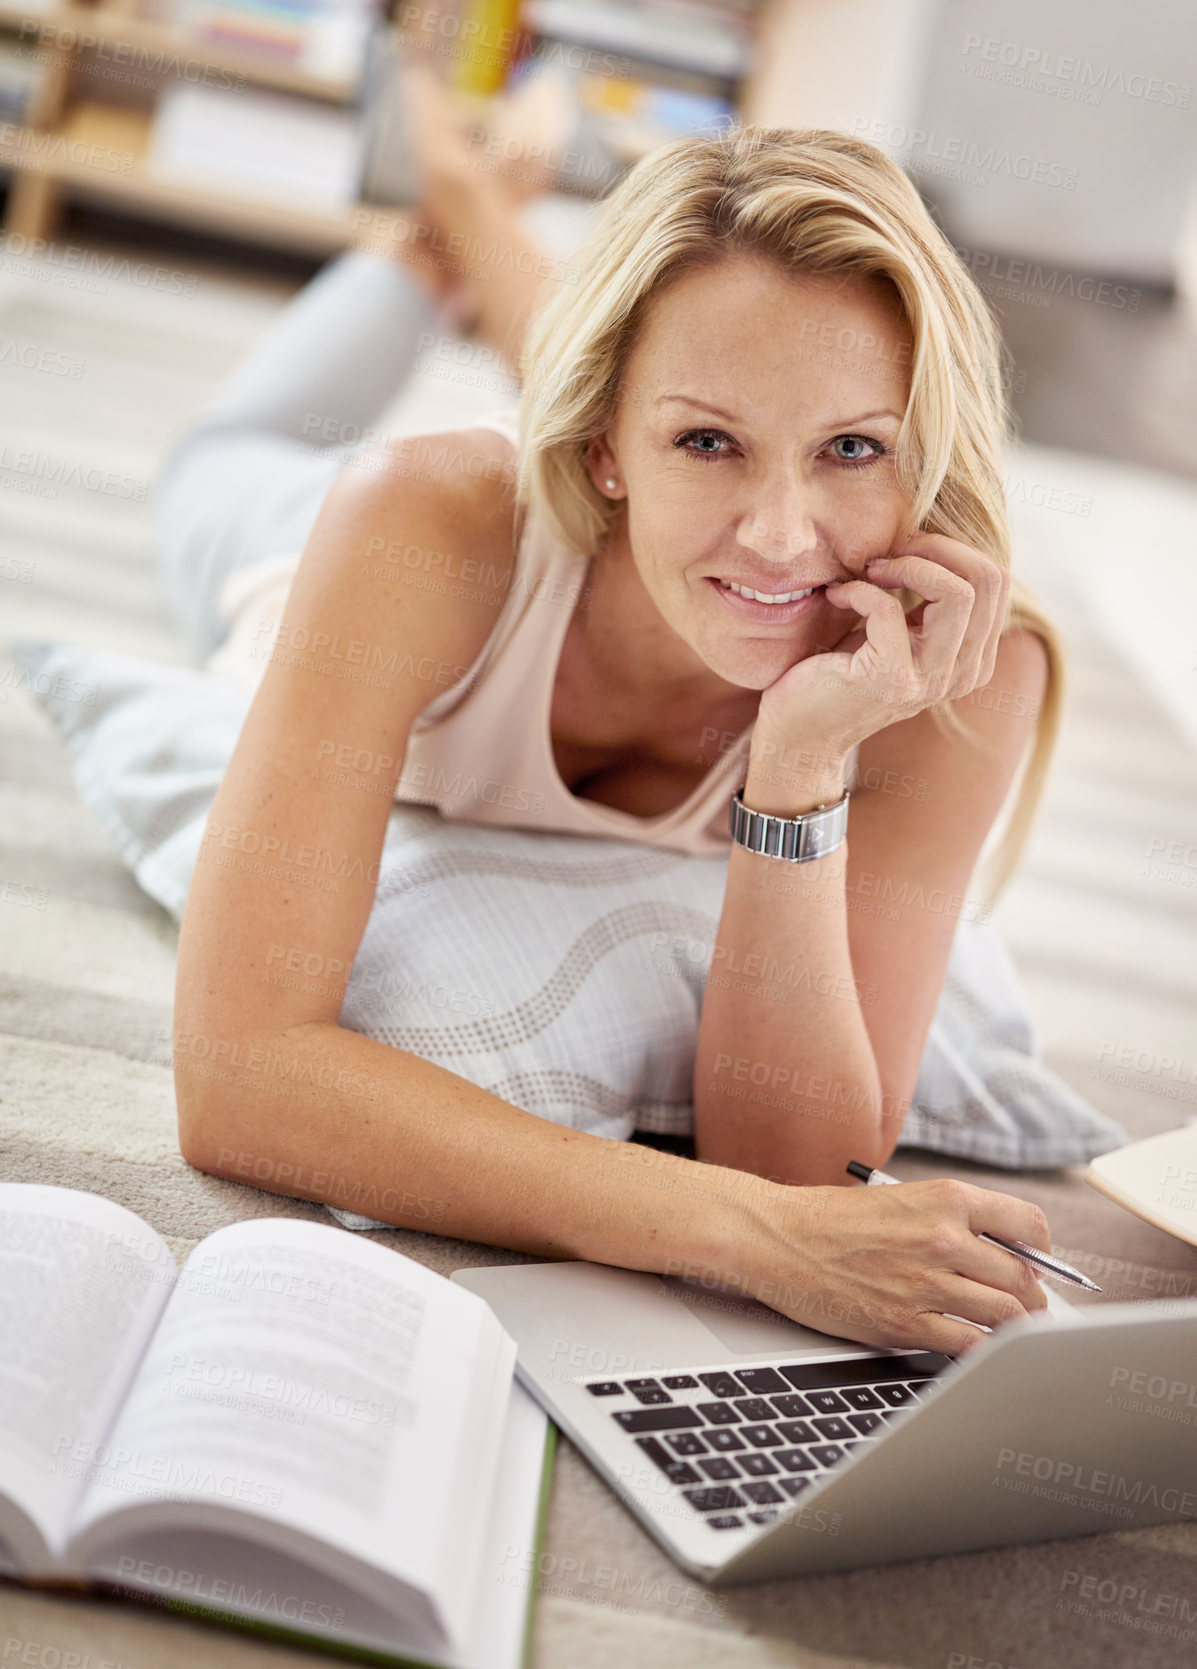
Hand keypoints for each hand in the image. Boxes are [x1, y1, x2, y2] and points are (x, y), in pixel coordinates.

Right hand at [738, 1176, 1050, 1356]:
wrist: (777, 1238)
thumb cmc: (832, 1219)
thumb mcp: (901, 1199)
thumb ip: (952, 1220)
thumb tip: (1001, 1251)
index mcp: (947, 1200)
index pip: (1030, 1225)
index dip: (1042, 1251)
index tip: (1037, 1266)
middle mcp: (945, 1238)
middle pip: (1023, 1278)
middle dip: (1032, 1300)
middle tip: (1028, 1310)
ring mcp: (927, 1283)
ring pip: (1005, 1315)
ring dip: (1015, 1329)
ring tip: (1010, 1333)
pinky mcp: (905, 1323)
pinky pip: (970, 1345)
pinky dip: (984, 1352)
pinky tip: (980, 1350)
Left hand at [754, 532, 1011, 759]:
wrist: (799, 731)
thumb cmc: (840, 672)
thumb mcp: (898, 631)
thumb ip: (929, 602)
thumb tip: (938, 541)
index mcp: (972, 659)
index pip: (996, 582)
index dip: (951, 550)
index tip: (904, 550)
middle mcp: (962, 673)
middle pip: (988, 580)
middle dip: (935, 548)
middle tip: (888, 554)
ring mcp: (931, 680)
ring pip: (957, 593)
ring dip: (906, 565)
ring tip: (870, 571)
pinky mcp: (891, 680)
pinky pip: (888, 608)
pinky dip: (858, 590)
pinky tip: (836, 596)